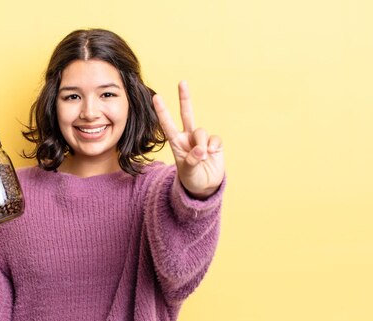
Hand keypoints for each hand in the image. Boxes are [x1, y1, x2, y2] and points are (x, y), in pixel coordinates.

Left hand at [153, 81, 224, 198]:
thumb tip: (201, 150)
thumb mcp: (187, 173)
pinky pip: (215, 138)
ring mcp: (201, 139)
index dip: (162, 111)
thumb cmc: (192, 179)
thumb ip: (192, 161)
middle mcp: (188, 138)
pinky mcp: (214, 143)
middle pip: (186, 114)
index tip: (156, 97)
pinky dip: (214, 146)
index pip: (167, 125)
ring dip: (201, 143)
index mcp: (176, 143)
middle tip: (182, 82)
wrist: (205, 186)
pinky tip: (213, 154)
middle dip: (185, 98)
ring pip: (201, 131)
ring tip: (202, 156)